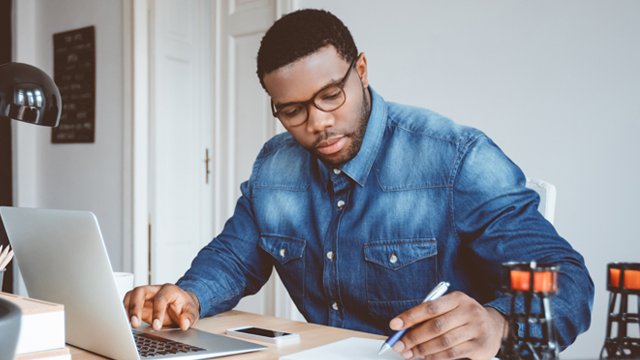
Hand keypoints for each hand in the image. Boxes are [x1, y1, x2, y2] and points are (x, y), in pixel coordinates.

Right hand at [123, 284, 199, 330]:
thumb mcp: (192, 312)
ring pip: (131, 295)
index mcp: (169, 290)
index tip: (156, 326)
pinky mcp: (139, 303)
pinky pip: (128, 303)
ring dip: (128, 309)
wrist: (182, 305)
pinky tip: (126, 322)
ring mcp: (146, 296)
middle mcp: (155, 290)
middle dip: (136, 307)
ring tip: (128, 323)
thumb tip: (184, 323)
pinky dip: (125, 311)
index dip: (157, 312)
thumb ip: (189, 318)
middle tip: (135, 323)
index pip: (161, 298)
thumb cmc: (185, 307)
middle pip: (140, 291)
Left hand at [389, 291, 506, 359]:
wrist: (495, 328)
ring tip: (410, 353)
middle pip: (435, 326)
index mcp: (458, 298)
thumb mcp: (451, 309)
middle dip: (413, 337)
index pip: (430, 307)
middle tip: (399, 345)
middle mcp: (469, 311)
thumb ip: (430, 316)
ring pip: (443, 342)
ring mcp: (476, 329)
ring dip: (422, 350)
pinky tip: (426, 358)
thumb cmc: (465, 318)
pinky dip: (436, 357)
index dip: (410, 316)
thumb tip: (404, 329)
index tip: (394, 325)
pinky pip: (452, 354)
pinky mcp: (480, 346)